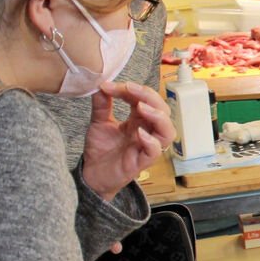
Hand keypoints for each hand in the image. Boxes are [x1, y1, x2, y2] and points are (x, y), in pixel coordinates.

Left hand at [81, 82, 173, 202]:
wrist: (91, 174)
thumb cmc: (101, 150)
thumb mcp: (98, 123)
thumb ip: (102, 105)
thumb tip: (102, 86)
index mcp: (139, 120)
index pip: (145, 99)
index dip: (131, 90)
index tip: (109, 86)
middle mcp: (147, 131)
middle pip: (163, 110)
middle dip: (149, 96)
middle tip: (130, 88)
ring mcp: (146, 147)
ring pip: (167, 131)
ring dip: (157, 116)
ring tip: (141, 108)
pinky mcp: (142, 162)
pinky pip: (155, 151)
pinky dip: (151, 141)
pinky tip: (139, 133)